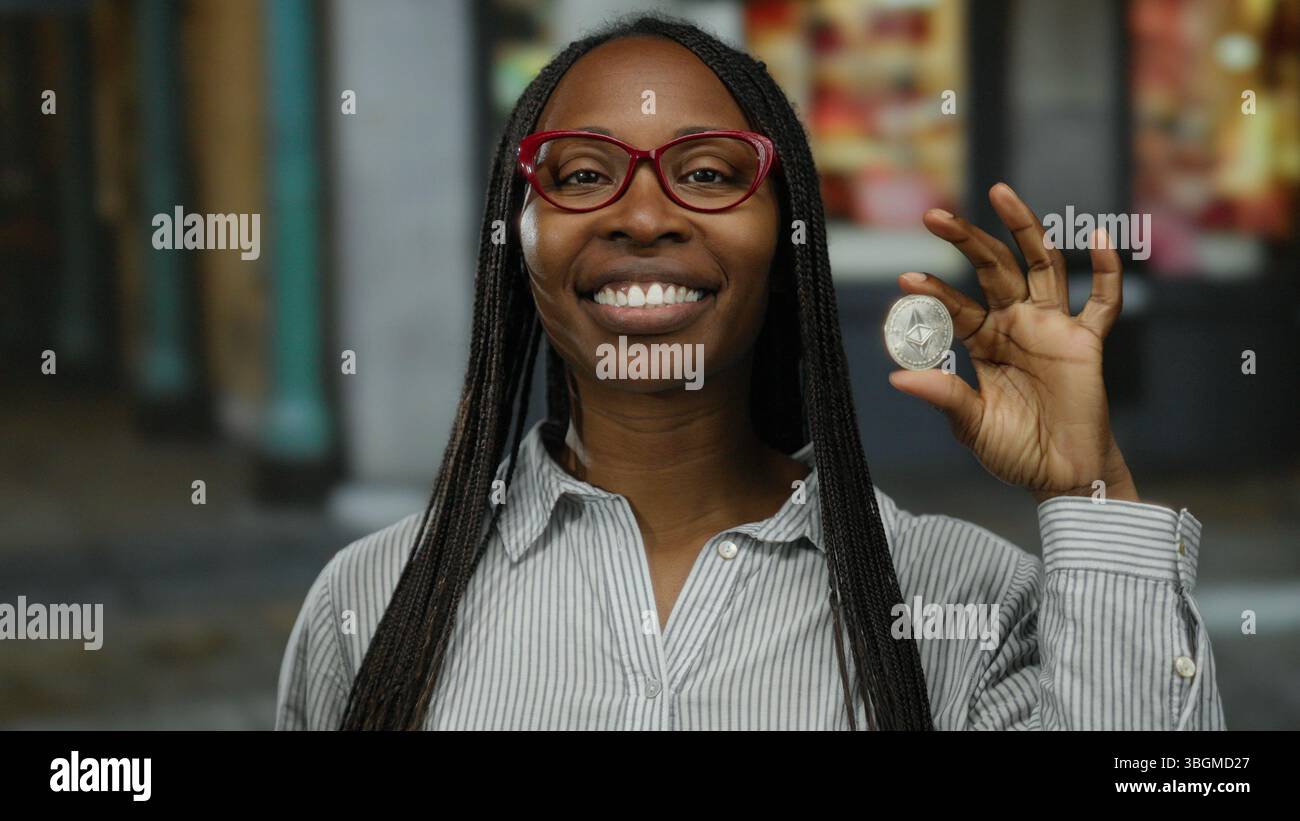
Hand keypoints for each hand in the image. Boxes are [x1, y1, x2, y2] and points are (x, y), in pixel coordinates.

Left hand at [889, 183, 1138, 503]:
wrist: (1061, 475)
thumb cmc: (1014, 450)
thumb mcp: (971, 425)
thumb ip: (943, 395)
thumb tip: (896, 376)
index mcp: (984, 342)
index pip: (956, 307)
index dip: (934, 294)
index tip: (906, 280)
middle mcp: (1016, 325)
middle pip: (993, 269)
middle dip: (967, 240)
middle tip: (934, 215)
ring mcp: (1053, 328)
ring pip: (1041, 266)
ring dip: (1024, 229)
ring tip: (1001, 193)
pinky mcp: (1086, 342)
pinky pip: (1102, 301)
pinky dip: (1105, 269)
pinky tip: (1098, 236)